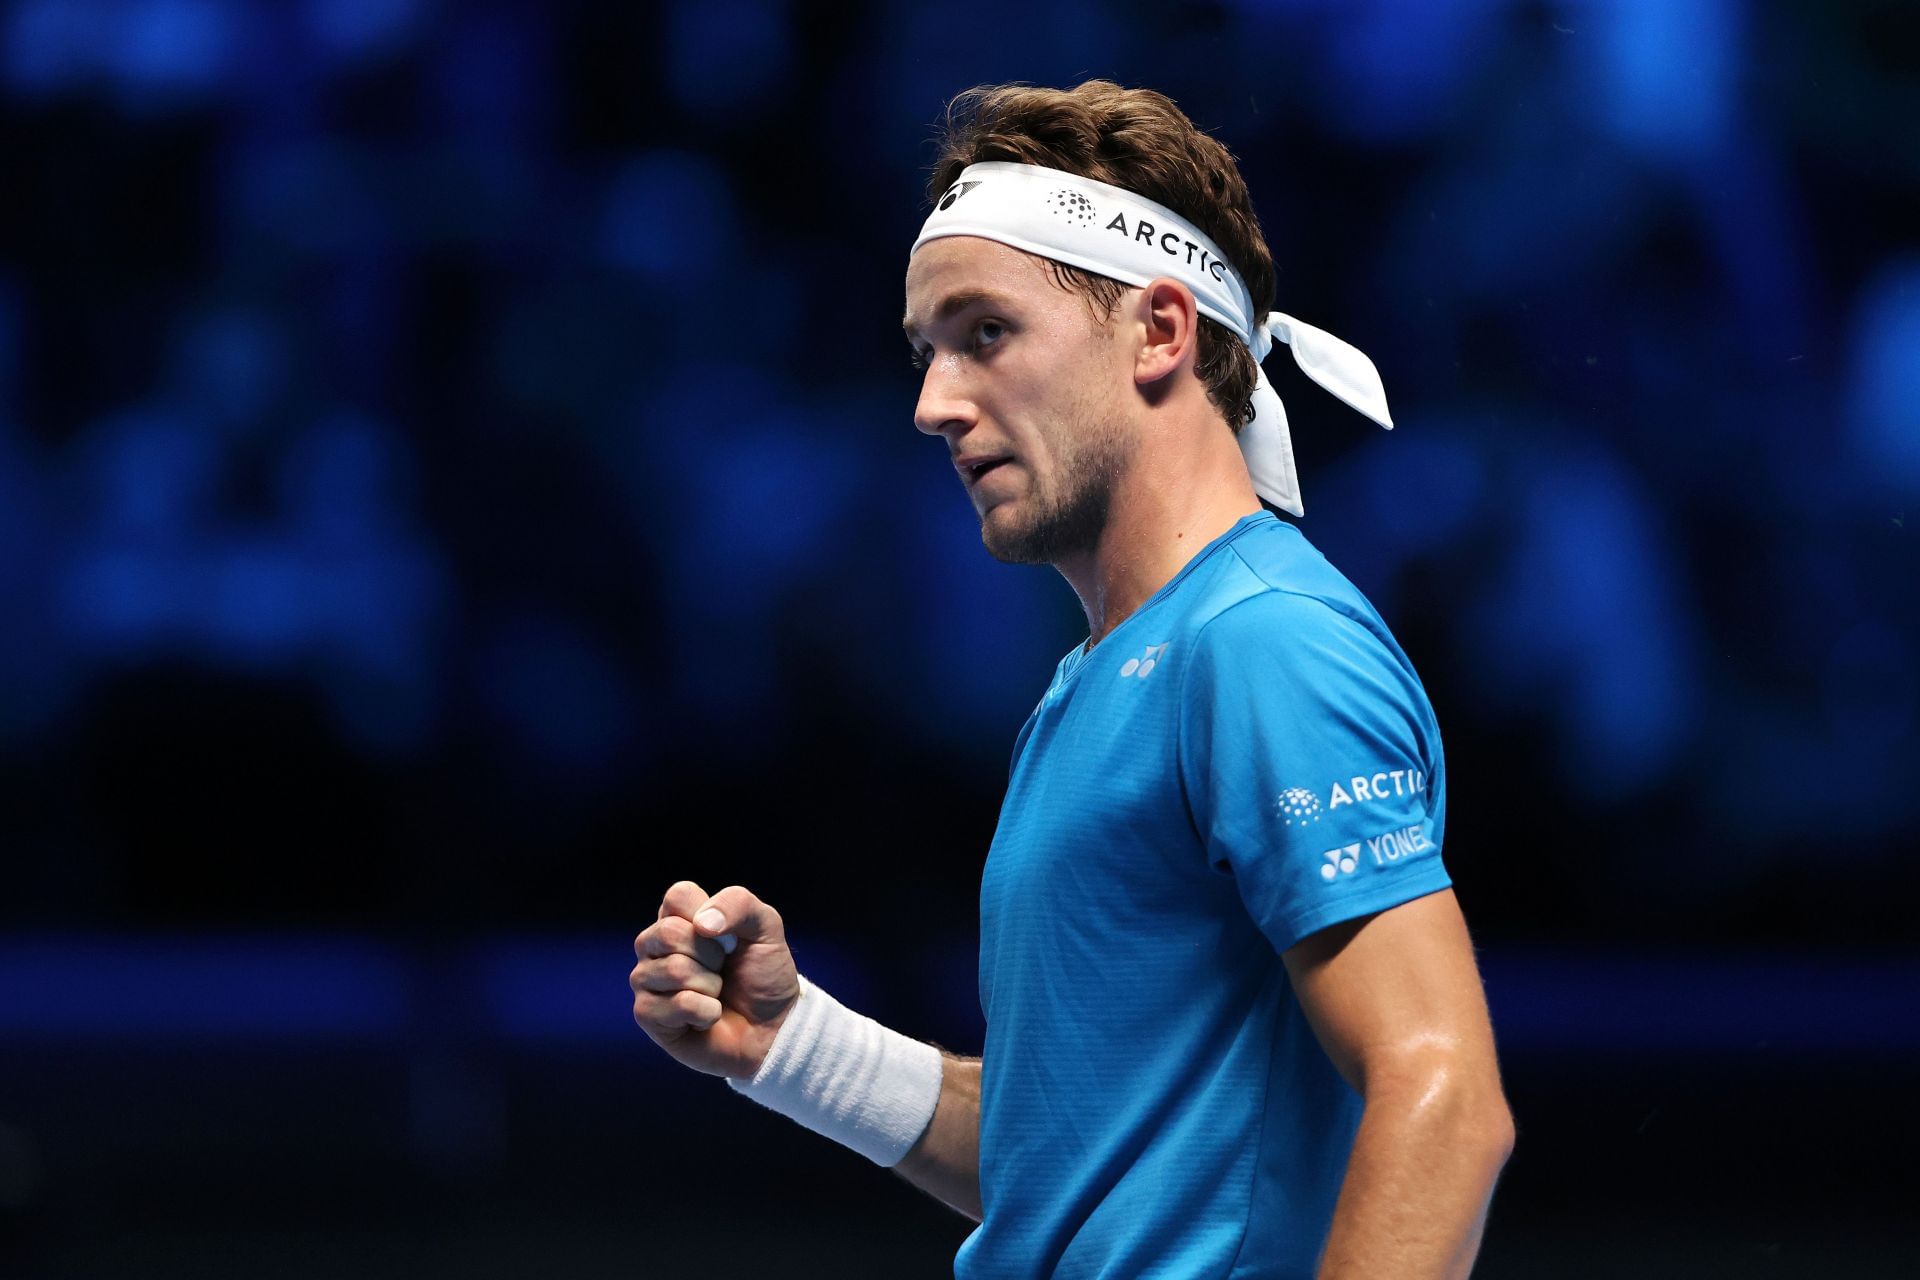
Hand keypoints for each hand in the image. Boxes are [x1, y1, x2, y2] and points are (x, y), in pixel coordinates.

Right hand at [631, 880, 799, 1078]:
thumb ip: (738, 904)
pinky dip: (707, 1012)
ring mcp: (646, 980)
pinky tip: (707, 1017)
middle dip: (712, 955)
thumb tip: (701, 923)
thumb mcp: (766, 928)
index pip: (678, 896)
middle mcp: (654, 945)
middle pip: (669, 933)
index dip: (711, 915)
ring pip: (674, 970)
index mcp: (677, 917)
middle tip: (722, 969)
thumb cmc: (763, 975)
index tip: (727, 936)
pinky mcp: (647, 1015)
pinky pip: (680, 1004)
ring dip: (711, 985)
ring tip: (715, 993)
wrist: (773, 1027)